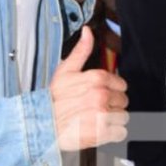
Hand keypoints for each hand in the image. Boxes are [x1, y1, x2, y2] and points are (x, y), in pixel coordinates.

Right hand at [49, 27, 127, 149]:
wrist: (42, 124)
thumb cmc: (53, 99)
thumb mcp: (66, 70)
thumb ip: (82, 50)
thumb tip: (88, 32)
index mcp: (96, 78)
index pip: (121, 84)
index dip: (113, 90)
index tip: (102, 94)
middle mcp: (101, 95)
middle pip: (123, 101)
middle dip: (113, 105)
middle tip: (97, 108)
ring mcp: (102, 114)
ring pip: (123, 116)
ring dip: (113, 119)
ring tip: (97, 119)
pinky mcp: (102, 132)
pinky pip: (121, 132)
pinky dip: (113, 133)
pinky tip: (100, 129)